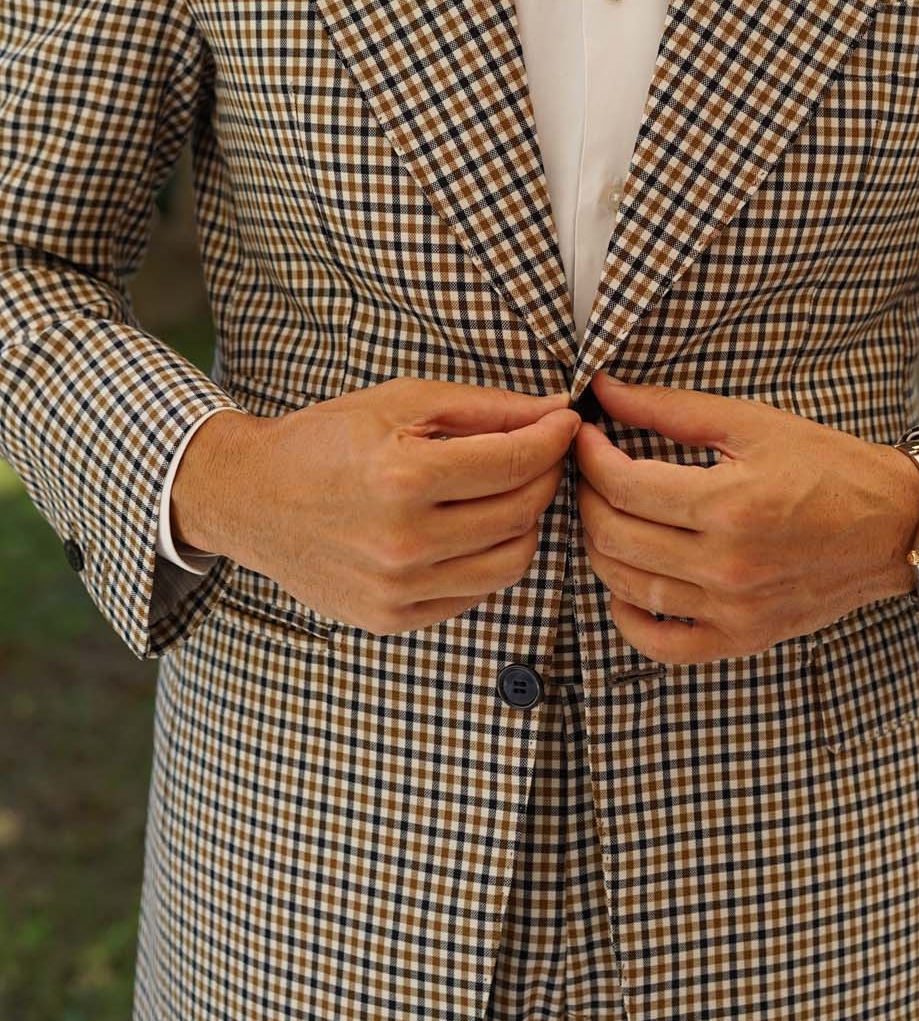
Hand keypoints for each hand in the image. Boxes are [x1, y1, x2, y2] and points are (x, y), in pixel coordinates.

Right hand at [172, 377, 580, 636]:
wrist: (252, 497)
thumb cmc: (325, 441)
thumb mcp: (403, 401)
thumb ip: (487, 409)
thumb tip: (556, 412)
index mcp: (405, 477)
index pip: (517, 464)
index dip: (554, 439)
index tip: (564, 424)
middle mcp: (404, 541)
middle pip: (521, 512)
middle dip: (544, 476)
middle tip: (539, 453)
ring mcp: (397, 588)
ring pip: (511, 561)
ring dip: (524, 522)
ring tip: (507, 491)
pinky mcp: (391, 618)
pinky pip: (475, 593)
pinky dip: (487, 558)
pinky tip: (471, 527)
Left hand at [573, 370, 918, 664]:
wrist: (894, 525)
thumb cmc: (828, 467)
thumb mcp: (752, 423)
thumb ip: (670, 408)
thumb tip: (604, 390)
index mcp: (729, 505)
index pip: (622, 485)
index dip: (589, 456)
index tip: (586, 436)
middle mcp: (727, 565)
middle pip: (613, 536)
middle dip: (586, 497)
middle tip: (591, 472)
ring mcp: (733, 610)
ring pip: (626, 587)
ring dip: (599, 547)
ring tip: (607, 514)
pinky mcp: (742, 637)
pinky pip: (661, 644)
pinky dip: (628, 618)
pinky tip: (627, 584)